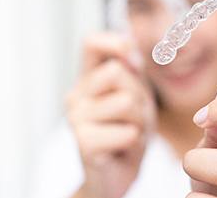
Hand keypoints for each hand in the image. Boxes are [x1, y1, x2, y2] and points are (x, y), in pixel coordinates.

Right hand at [66, 33, 155, 197]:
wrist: (116, 175)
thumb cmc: (127, 131)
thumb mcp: (136, 94)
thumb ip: (132, 69)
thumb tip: (128, 44)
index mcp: (87, 79)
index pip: (92, 42)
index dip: (116, 44)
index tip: (134, 65)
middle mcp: (76, 95)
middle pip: (117, 72)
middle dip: (139, 95)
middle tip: (135, 116)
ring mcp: (76, 119)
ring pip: (126, 101)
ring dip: (140, 121)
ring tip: (130, 132)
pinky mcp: (83, 143)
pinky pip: (127, 131)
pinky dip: (134, 142)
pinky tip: (122, 149)